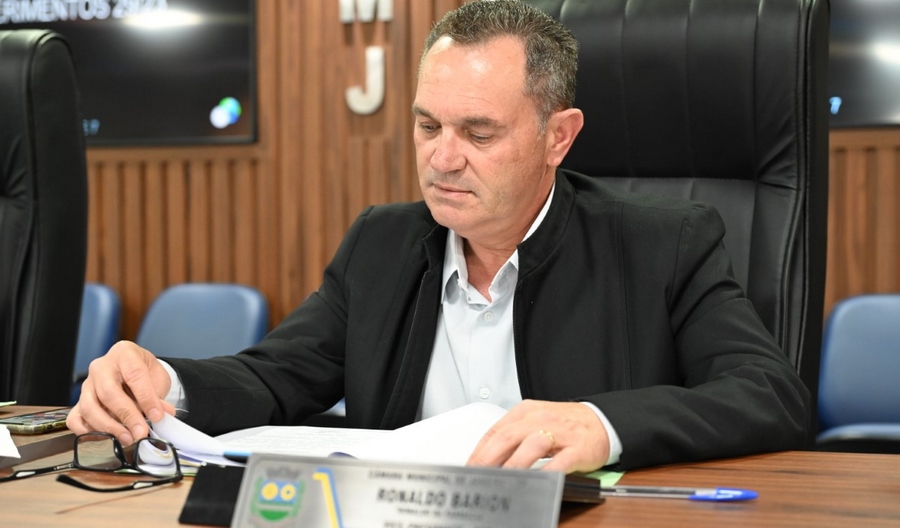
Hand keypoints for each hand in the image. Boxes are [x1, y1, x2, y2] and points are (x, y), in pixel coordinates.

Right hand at [66, 341, 175, 445]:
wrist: (135, 372)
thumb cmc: (145, 373)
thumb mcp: (158, 379)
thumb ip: (159, 397)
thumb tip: (163, 415)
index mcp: (124, 354)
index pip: (134, 375)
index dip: (146, 398)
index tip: (157, 416)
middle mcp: (102, 367)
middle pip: (108, 392)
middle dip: (127, 416)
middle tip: (140, 432)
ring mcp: (87, 384)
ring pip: (89, 407)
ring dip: (109, 427)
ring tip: (127, 438)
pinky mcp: (79, 402)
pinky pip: (75, 419)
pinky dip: (88, 431)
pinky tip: (107, 438)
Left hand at [467, 400, 609, 472]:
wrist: (602, 421)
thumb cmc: (566, 424)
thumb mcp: (535, 422)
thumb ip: (513, 437)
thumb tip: (487, 458)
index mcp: (526, 412)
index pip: (495, 431)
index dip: (479, 452)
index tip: (469, 468)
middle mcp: (540, 419)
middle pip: (507, 437)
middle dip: (488, 459)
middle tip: (477, 477)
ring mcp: (559, 432)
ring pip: (531, 447)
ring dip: (514, 466)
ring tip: (501, 481)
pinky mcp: (577, 448)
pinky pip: (559, 462)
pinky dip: (546, 473)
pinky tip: (536, 483)